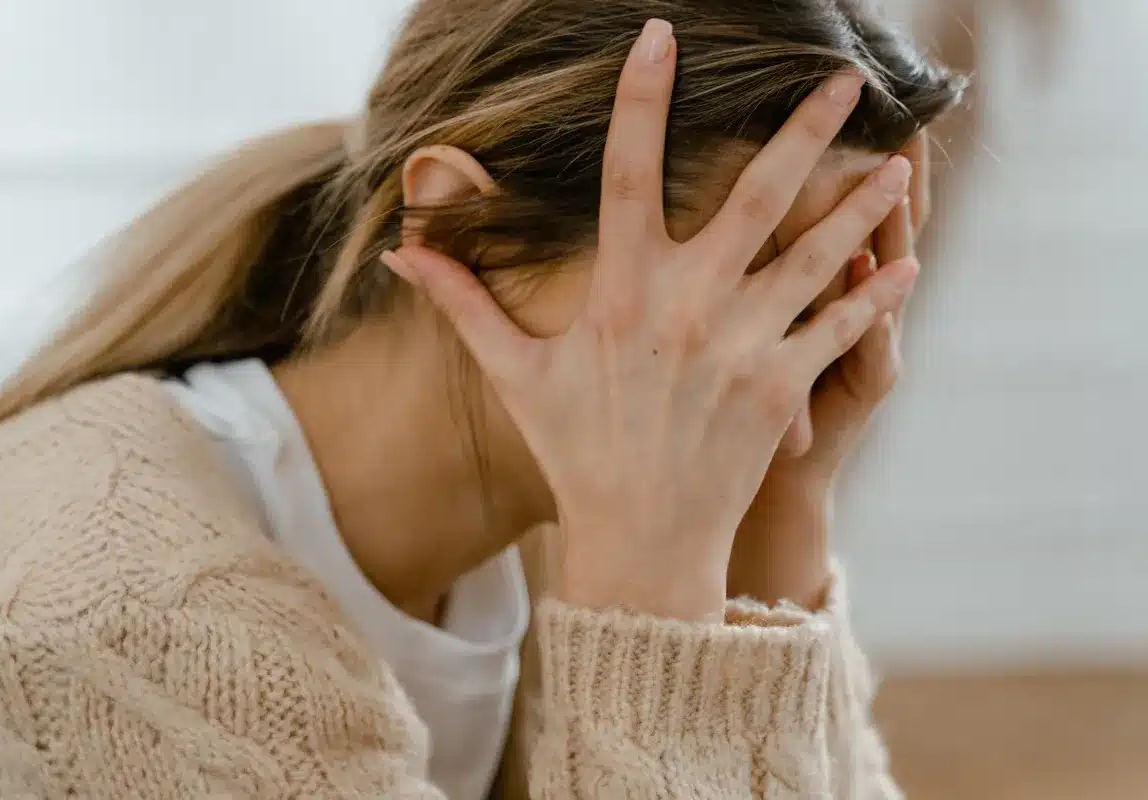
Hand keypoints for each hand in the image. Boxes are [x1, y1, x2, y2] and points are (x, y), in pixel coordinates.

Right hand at [381, 19, 914, 622]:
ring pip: (817, 254)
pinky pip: (840, 329)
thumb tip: (400, 251)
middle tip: (843, 75)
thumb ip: (464, 303)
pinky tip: (909, 262)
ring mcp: (742, 347)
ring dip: (862, 204)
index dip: (642, 99)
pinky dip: (877, 295)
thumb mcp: (514, 373)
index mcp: (620, 293)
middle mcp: (688, 308)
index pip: (628, 172)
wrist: (639, 540)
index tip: (661, 36)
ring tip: (901, 161)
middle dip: (803, 129)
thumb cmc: (575, 450)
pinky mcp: (781, 388)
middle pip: (756, 194)